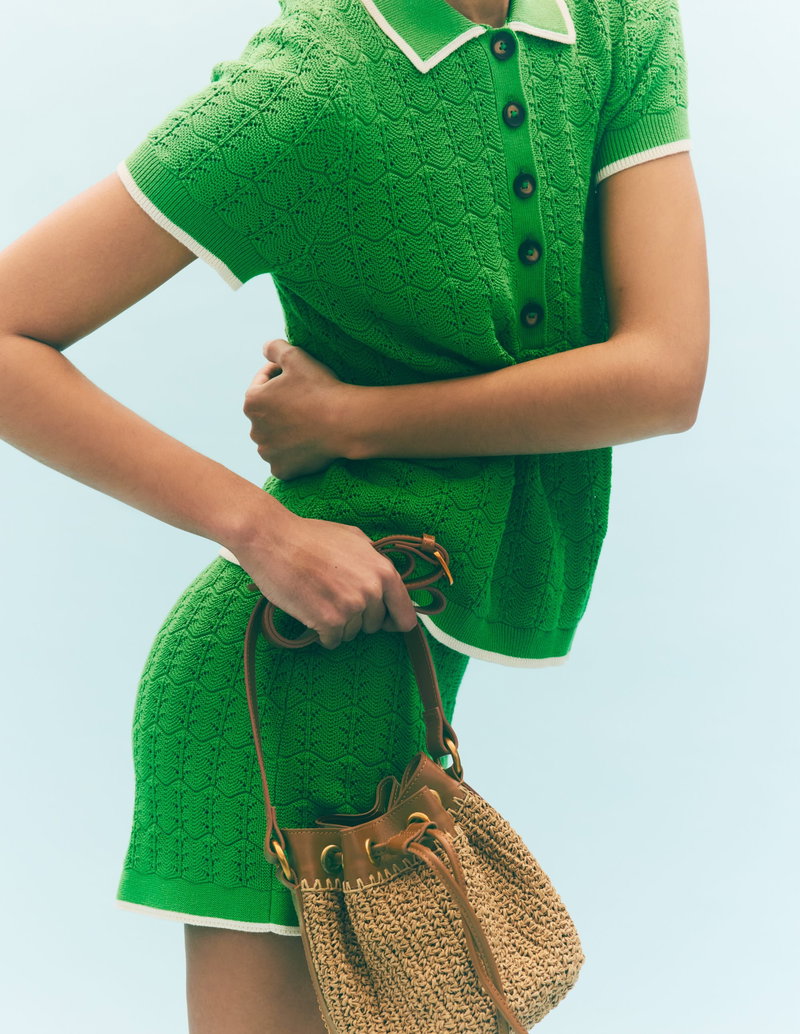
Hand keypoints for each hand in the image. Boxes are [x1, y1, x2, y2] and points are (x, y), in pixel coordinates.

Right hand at [234, 509, 419, 649]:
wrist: (273, 539)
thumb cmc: (309, 537)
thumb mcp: (354, 539)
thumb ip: (374, 561)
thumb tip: (384, 581)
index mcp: (383, 571)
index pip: (405, 614)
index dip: (395, 621)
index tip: (385, 623)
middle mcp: (372, 591)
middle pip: (374, 625)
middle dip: (358, 618)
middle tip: (334, 599)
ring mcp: (351, 607)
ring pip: (352, 633)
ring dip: (337, 624)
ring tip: (318, 600)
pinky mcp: (329, 621)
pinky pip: (332, 641)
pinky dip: (322, 634)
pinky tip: (310, 614)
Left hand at [243, 338, 349, 479]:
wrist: (345, 423)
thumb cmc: (320, 389)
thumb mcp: (296, 356)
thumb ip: (274, 347)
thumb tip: (265, 348)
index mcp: (251, 402)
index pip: (261, 382)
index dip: (279, 373)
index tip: (297, 373)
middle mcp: (254, 430)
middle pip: (267, 412)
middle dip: (280, 404)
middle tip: (305, 398)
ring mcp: (268, 453)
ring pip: (273, 437)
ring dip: (285, 429)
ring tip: (307, 421)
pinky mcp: (283, 470)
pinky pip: (284, 459)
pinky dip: (293, 452)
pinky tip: (307, 442)